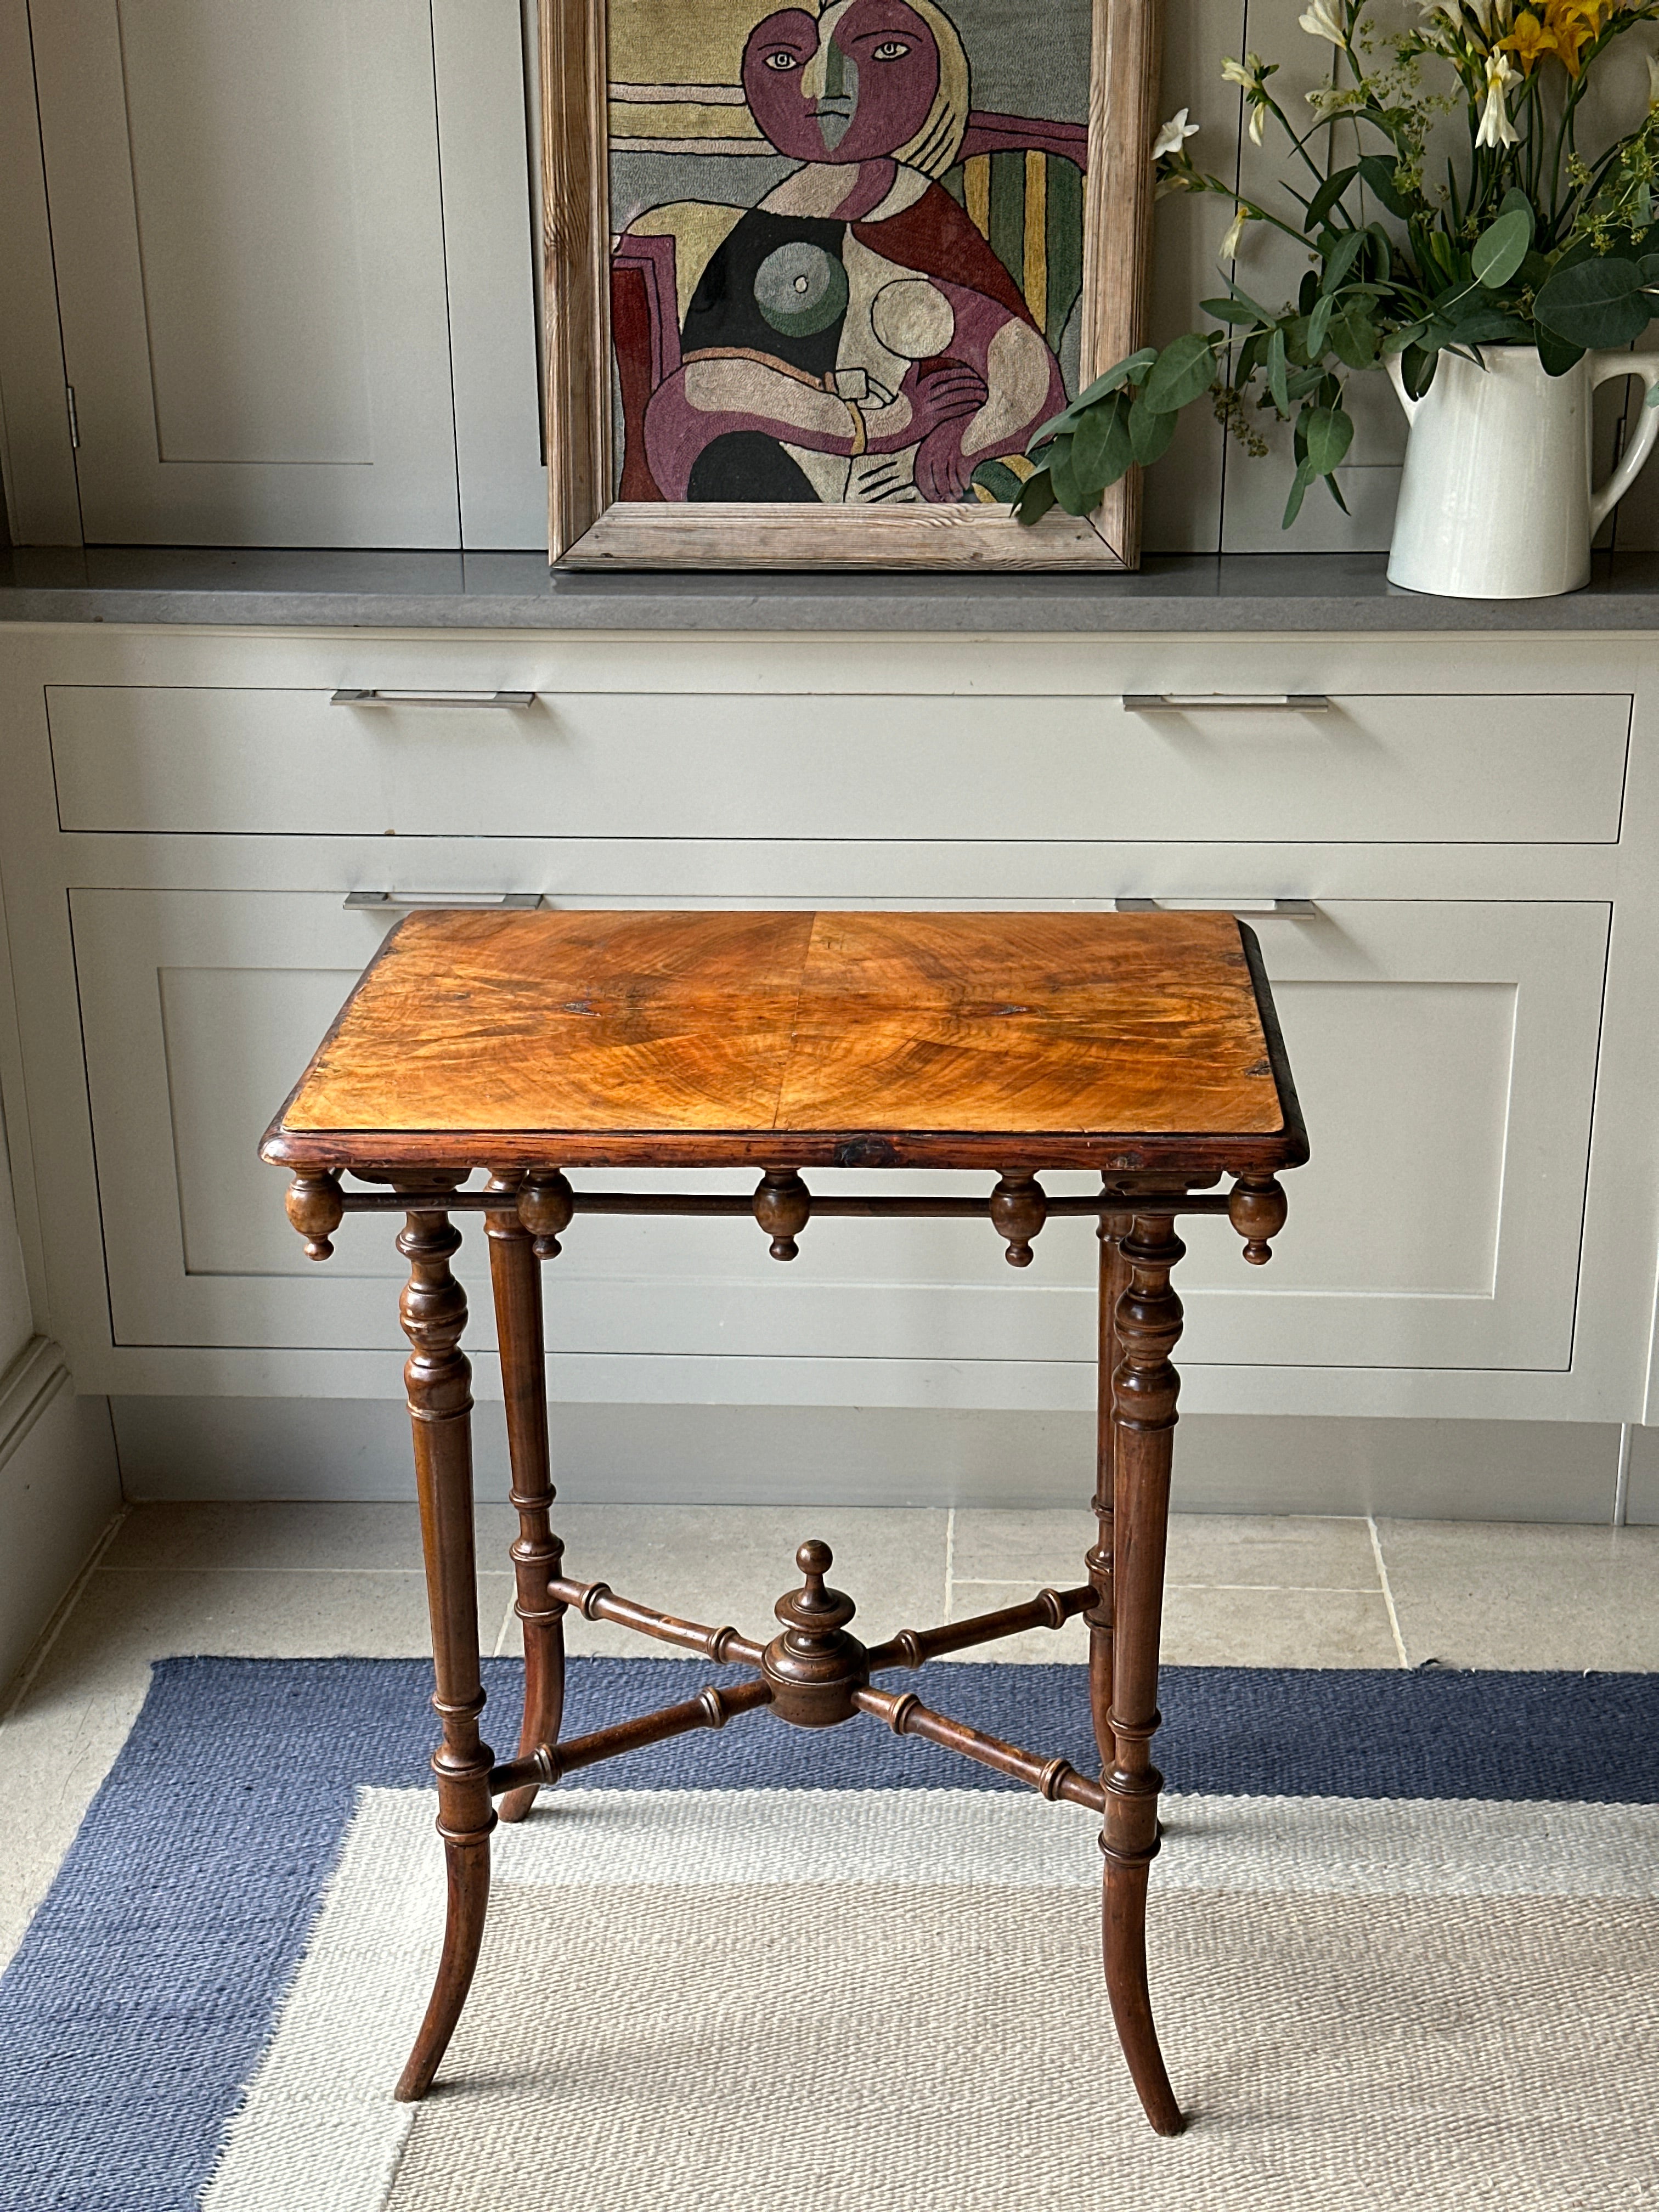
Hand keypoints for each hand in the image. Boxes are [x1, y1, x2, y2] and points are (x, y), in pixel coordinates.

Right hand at [867, 360, 986, 448]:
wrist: (891, 431)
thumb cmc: (901, 407)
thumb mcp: (905, 388)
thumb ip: (912, 372)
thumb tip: (917, 360)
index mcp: (918, 386)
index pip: (941, 375)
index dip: (957, 371)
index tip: (969, 370)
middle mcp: (923, 397)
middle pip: (951, 385)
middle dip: (967, 381)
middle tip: (980, 380)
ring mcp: (928, 409)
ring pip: (954, 398)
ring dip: (970, 393)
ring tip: (982, 390)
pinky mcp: (933, 421)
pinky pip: (953, 411)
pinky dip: (966, 406)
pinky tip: (976, 404)